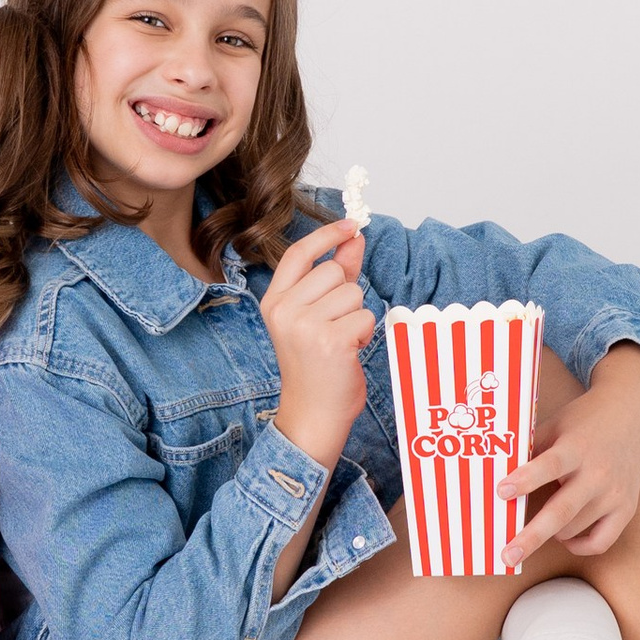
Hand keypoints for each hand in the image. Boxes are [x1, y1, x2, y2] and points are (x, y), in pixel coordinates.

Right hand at [260, 220, 375, 471]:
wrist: (312, 413)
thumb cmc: (316, 365)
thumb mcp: (315, 316)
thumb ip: (335, 274)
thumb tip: (354, 239)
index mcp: (274, 302)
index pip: (298, 254)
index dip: (326, 236)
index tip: (349, 226)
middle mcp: (284, 311)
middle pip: (333, 272)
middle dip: (346, 294)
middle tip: (335, 325)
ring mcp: (305, 326)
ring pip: (353, 293)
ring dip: (356, 316)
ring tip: (341, 340)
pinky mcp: (331, 341)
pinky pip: (365, 315)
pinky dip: (364, 333)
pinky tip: (349, 351)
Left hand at [507, 349, 639, 560]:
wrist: (631, 415)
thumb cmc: (584, 423)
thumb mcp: (555, 426)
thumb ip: (530, 450)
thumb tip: (492, 474)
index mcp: (577, 447)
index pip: (550, 465)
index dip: (526, 479)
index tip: (501, 492)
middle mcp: (598, 473)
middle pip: (562, 511)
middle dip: (532, 536)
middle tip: (507, 555)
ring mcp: (615, 494)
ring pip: (574, 529)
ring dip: (551, 532)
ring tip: (540, 522)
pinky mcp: (627, 508)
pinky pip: (601, 542)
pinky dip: (579, 546)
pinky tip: (565, 538)